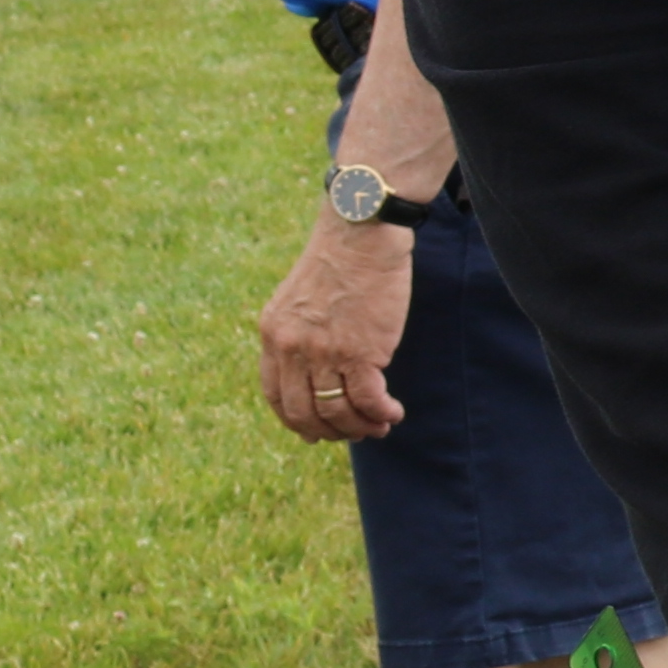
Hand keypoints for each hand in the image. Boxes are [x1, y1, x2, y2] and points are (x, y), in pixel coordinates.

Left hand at [253, 222, 414, 441]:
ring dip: (361, 427)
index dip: (297, 421)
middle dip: (331, 431)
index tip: (315, 432)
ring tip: (381, 425)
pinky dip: (382, 414)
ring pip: (337, 412)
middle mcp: (292, 348)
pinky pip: (368, 401)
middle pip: (304, 413)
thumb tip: (314, 371)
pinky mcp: (360, 352)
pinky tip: (393, 413)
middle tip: (355, 432)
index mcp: (273, 335)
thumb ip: (298, 335)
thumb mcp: (300, 300)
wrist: (361, 235)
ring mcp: (324, 352)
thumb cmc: (341, 262)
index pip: (276, 396)